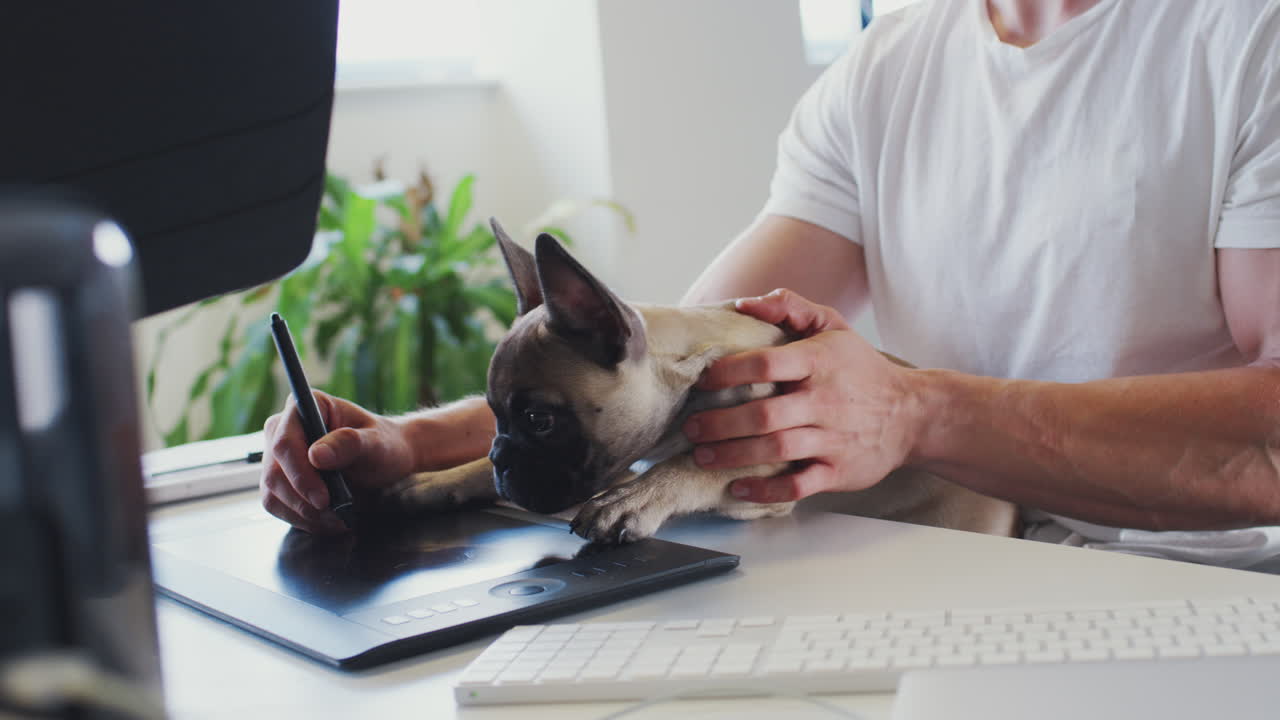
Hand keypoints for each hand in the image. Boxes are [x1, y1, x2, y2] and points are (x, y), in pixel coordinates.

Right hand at [260, 390, 416, 533]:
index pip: (285, 441)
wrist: (385, 461)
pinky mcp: (279, 480)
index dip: (300, 472)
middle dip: (303, 499)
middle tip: (334, 513)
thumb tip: (316, 455)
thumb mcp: (376, 443)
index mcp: (305, 407)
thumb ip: (349, 444)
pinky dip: (301, 519)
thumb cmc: (382, 445)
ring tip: (336, 519)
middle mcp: (283, 428)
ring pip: (272, 491)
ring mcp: (277, 456)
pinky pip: (276, 505)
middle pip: (274, 471)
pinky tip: (327, 521)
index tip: (323, 498)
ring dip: (303, 512)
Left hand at [683, 289, 922, 502]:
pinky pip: (798, 485)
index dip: (727, 372)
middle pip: (763, 414)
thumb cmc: (861, 368)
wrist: (912, 413)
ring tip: (702, 456)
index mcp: (819, 362)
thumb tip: (745, 303)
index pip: (765, 364)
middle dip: (720, 423)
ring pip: (776, 449)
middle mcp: (824, 401)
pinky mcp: (839, 471)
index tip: (702, 381)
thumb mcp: (833, 327)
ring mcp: (832, 439)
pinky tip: (739, 487)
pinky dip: (766, 490)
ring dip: (733, 455)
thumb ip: (790, 307)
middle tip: (691, 426)